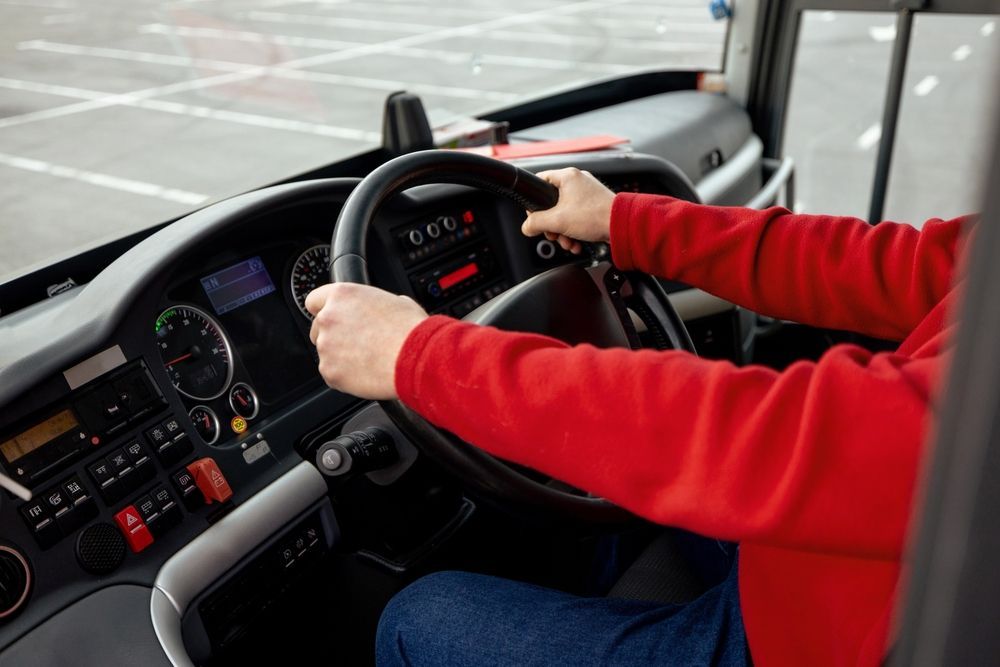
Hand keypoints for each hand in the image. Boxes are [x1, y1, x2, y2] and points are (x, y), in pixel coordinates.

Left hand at [305, 283, 427, 399]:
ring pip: (327, 353)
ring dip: (341, 357)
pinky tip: (366, 373)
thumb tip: (380, 309)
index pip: (314, 300)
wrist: (417, 358)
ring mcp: (326, 346)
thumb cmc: (411, 330)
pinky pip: (332, 374)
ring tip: (368, 360)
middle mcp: (329, 317)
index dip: (324, 310)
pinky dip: (345, 376)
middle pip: (317, 328)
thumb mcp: (397, 302)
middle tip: (356, 343)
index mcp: (343, 295)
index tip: (330, 318)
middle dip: (333, 336)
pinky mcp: (329, 371)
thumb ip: (376, 304)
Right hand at [522, 168, 614, 253]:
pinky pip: (577, 218)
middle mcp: (577, 181)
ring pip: (564, 213)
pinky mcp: (594, 206)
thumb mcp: (558, 221)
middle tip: (554, 233)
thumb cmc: (596, 216)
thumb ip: (536, 223)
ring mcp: (587, 194)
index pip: (540, 181)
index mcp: (567, 176)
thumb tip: (527, 227)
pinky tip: (577, 242)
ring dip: (563, 231)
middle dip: (552, 224)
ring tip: (568, 242)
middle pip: (552, 203)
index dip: (534, 201)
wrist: (621, 225)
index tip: (535, 216)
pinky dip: (574, 231)